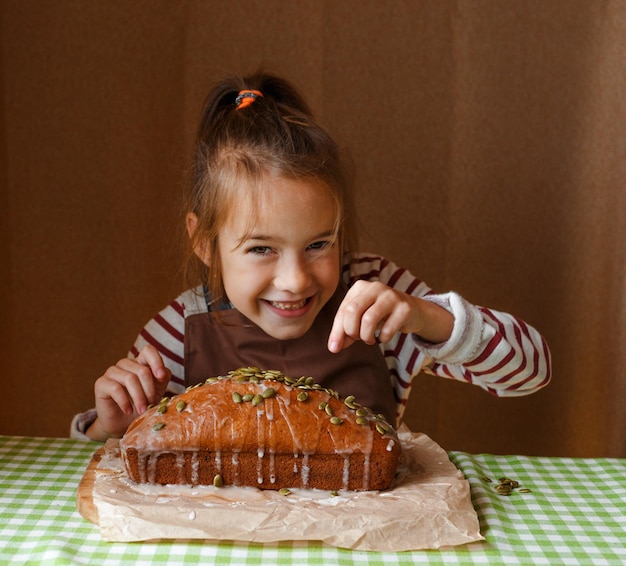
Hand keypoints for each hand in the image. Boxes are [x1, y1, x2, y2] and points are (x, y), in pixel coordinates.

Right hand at [88, 345, 170, 439]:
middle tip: (152, 404)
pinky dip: (125, 402)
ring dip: (139, 397)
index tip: (161, 377)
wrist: (122, 423)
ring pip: (130, 378)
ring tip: (143, 410)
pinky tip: (128, 411)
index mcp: (140, 362)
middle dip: (150, 390)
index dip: (156, 361)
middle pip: (142, 370)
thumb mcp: (157, 391)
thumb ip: (162, 378)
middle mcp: (125, 364)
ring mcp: (112, 372)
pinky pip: (115, 388)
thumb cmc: (141, 404)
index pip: (148, 350)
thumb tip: (164, 372)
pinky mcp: (101, 383)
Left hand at [327, 280, 453, 351]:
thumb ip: (345, 330)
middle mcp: (374, 287)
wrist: (411, 310)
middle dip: (351, 330)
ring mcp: (391, 295)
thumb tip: (334, 347)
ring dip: (366, 336)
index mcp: (359, 287)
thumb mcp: (360, 319)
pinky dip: (382, 338)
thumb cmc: (380, 315)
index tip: (334, 348)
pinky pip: (387, 329)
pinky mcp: (404, 308)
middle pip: (353, 311)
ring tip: (369, 339)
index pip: (343, 310)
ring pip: (369, 319)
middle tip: (357, 338)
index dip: (337, 331)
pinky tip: (383, 337)